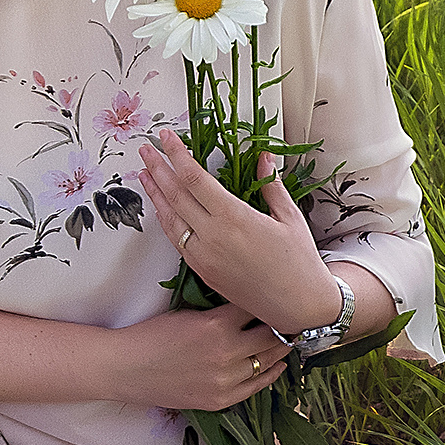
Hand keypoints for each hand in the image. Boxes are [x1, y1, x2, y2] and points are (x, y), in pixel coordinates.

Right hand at [116, 302, 293, 411]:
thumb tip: (249, 305)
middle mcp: (227, 353)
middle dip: (283, 325)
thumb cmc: (152, 334)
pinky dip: (271, 373)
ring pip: (268, 361)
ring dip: (280, 348)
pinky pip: (257, 386)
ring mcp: (225, 379)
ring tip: (289, 338)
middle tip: (293, 317)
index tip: (280, 296)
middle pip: (272, 335)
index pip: (258, 308)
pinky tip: (278, 364)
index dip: (269, 301)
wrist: (126, 368)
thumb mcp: (188, 312)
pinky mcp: (220, 399)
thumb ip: (219, 311)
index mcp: (217, 324)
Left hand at [136, 128, 341, 337]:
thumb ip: (270, 185)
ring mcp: (204, 256)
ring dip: (155, 194)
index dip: (176, 154)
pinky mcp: (202, 271)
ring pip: (170, 219)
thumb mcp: (290, 217)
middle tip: (146, 147)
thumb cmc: (300, 262)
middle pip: (175, 194)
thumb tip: (262, 156)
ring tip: (144, 172)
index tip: (165, 137)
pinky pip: (177, 240)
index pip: (194, 178)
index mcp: (235, 218)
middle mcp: (213, 237)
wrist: (299, 307)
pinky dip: (166, 220)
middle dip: (158, 168)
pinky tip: (162, 207)